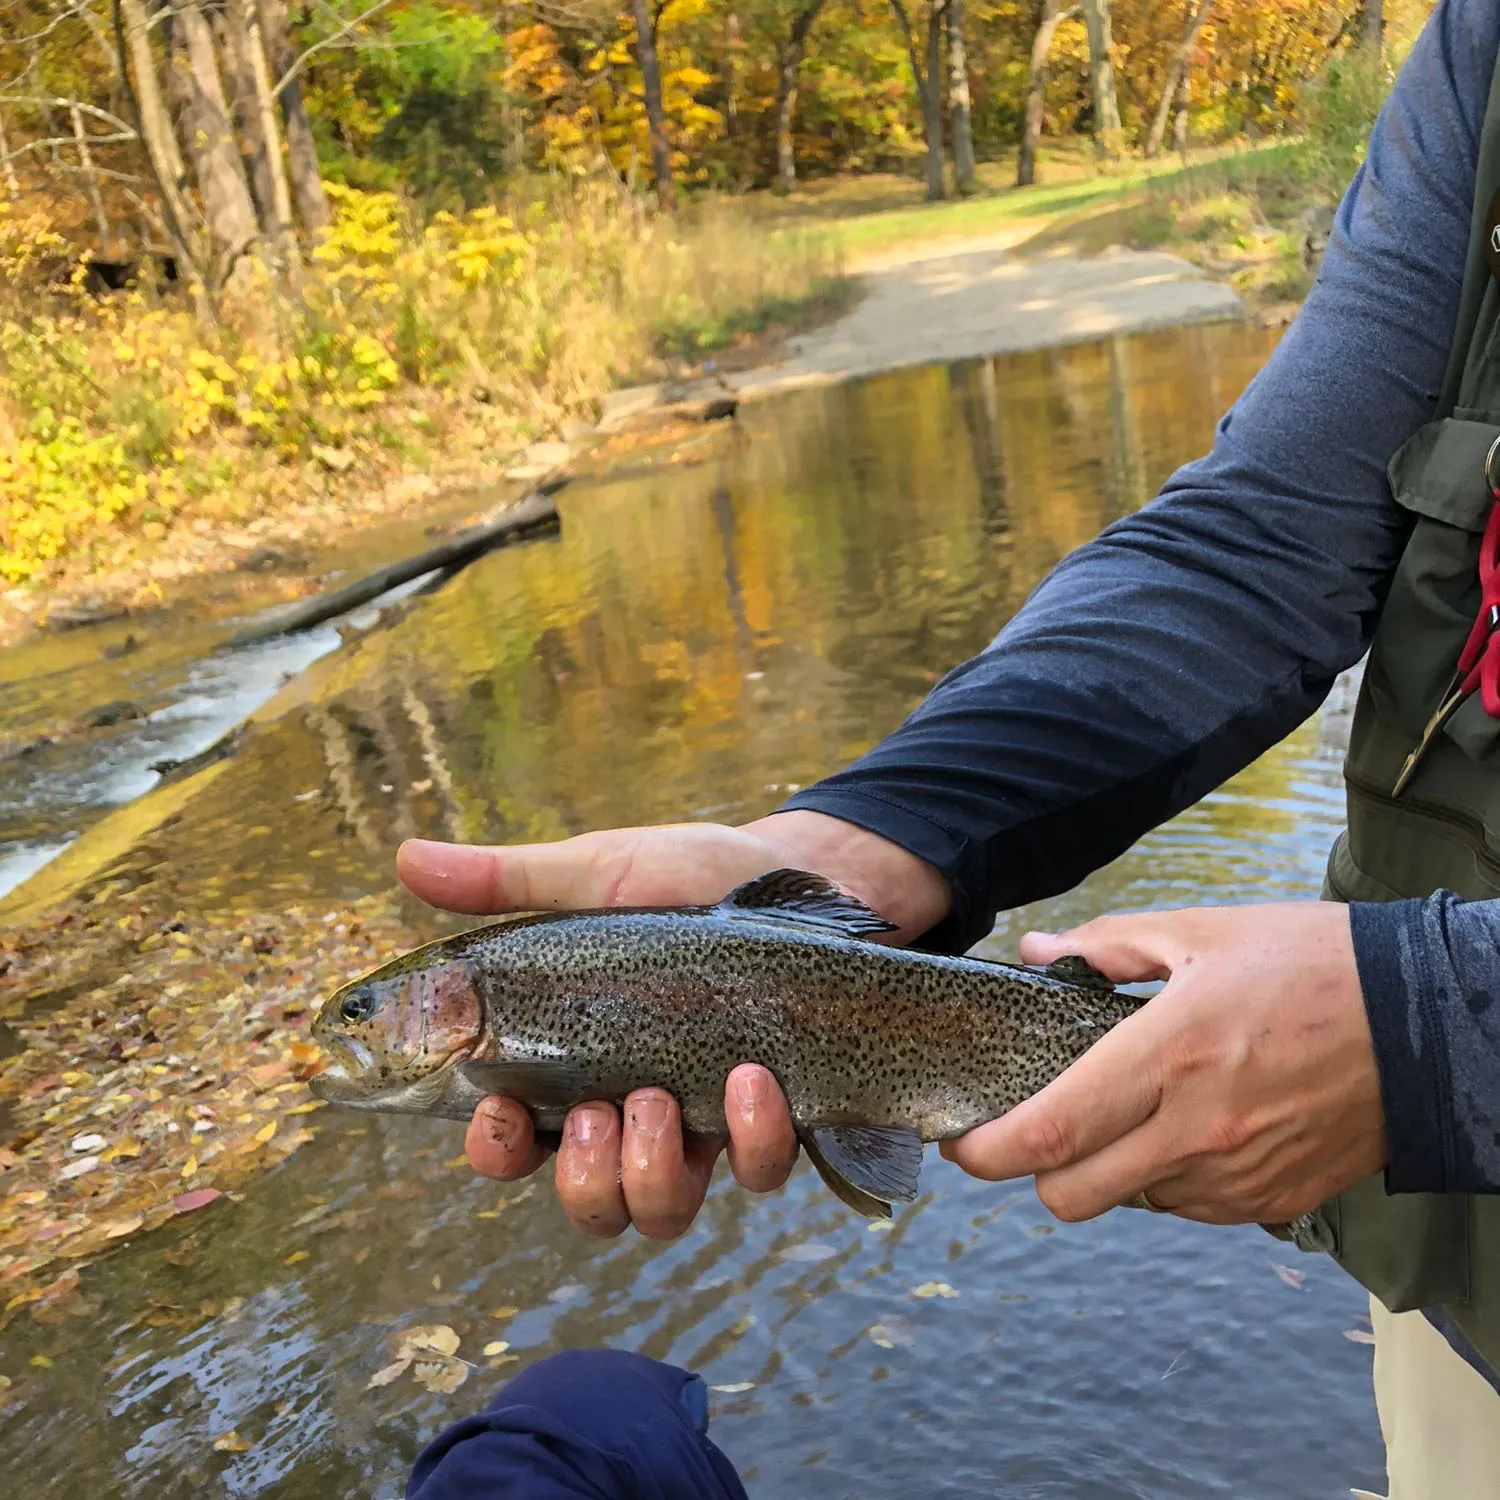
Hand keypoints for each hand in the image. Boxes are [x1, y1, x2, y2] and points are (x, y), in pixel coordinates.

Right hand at [397, 811, 949, 1238]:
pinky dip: (752, 1139)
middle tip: (599, 1111)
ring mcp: (703, 1122)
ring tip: (659, 1102)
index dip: (496, 1153)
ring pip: (662, 1211)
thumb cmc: (687, 877)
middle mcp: (632, 1109)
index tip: (501, 1117)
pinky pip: (758, 1171)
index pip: (513, 1143)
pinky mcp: (773, 1117)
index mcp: (573, 1062)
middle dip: (584, 1180)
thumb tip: (402, 859)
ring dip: (652, 1175)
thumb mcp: (595, 873)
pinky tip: (752, 1080)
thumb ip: (504, 882)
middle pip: (589, 1204)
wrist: (797, 872)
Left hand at [940, 903, 1387, 1224]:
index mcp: (1173, 1054)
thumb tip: (1036, 952)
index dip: (988, 1150)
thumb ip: (1107, 947)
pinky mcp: (1274, 1202)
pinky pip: (1188, 1208)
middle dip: (1037, 1171)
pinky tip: (1187, 1126)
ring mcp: (1240, 1176)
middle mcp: (1200, 1129)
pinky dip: (1167, 1178)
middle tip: (1036, 1130)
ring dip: (1110, 1169)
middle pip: (1073, 1194)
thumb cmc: (1312, 963)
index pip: (1054, 1131)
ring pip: (1130, 1202)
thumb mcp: (1202, 932)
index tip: (961, 1144)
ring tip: (1133, 1109)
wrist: (1429, 1023)